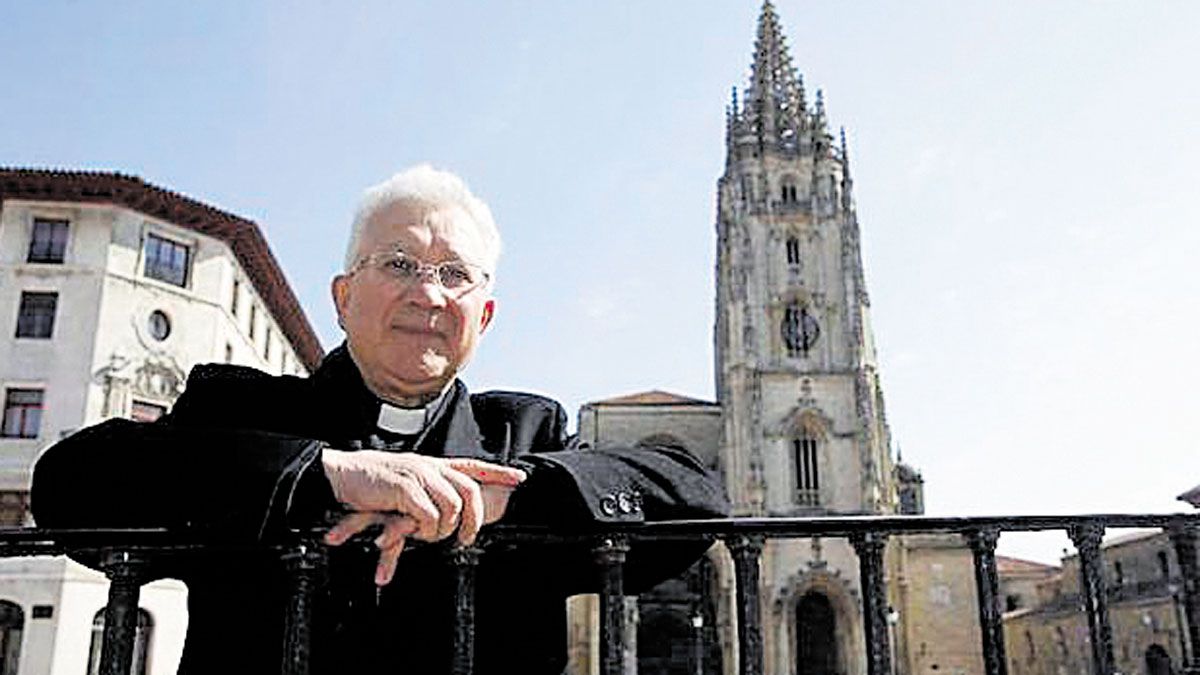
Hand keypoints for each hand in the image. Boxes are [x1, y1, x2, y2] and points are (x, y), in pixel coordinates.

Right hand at [320, 450, 525, 584]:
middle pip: (471, 491)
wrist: (340, 474)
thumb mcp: (405, 482)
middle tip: (466, 539)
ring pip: (452, 506)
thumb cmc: (370, 482)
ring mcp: (418, 476)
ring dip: (443, 529)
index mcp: (433, 465)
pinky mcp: (404, 489)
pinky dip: (424, 528)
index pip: (474, 466)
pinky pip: (428, 515)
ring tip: (428, 537)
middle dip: (475, 519)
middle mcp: (430, 467)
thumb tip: (441, 513)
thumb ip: (425, 492)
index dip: (498, 473)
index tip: (520, 479)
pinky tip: (412, 532)